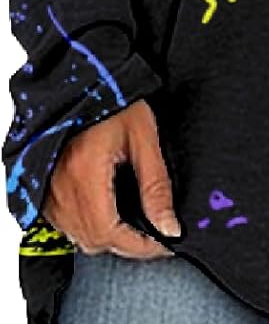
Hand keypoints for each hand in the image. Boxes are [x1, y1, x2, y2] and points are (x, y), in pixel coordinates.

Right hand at [41, 99, 178, 258]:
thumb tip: (169, 226)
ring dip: (107, 238)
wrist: (86, 76)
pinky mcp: (43, 184)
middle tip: (155, 236)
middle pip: (92, 240)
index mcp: (84, 172)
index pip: (110, 232)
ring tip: (135, 226)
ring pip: (77, 235)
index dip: (140, 247)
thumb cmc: (116, 99)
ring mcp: (47, 186)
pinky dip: (86, 226)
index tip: (164, 244)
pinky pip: (63, 223)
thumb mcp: (145, 139)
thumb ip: (156, 186)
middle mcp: (60, 185)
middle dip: (127, 245)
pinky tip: (108, 212)